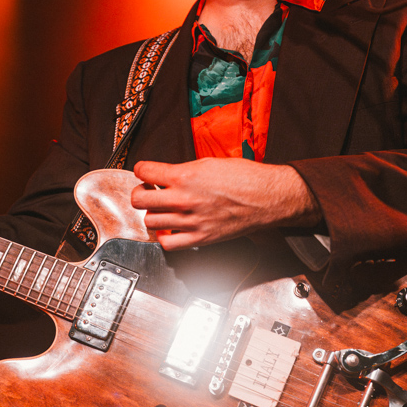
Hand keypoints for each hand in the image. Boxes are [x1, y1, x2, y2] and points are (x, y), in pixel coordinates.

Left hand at [131, 158, 320, 250]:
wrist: (267, 197)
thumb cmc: (245, 178)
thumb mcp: (210, 163)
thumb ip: (184, 170)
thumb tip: (167, 175)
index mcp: (185, 176)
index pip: (143, 171)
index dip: (141, 169)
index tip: (144, 171)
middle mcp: (183, 199)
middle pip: (139, 199)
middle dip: (141, 192)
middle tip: (149, 190)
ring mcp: (190, 221)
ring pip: (150, 221)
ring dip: (153, 214)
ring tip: (162, 209)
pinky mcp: (200, 238)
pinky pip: (167, 243)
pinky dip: (165, 237)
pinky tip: (171, 228)